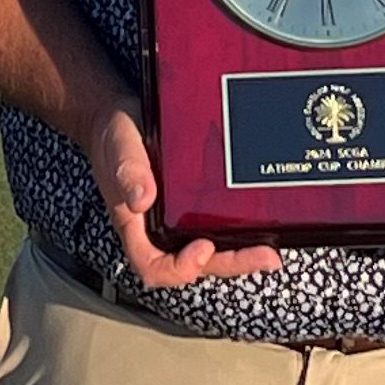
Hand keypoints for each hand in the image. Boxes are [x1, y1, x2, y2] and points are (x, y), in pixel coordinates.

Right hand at [87, 101, 280, 288]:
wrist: (121, 116)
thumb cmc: (114, 135)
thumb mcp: (119, 146)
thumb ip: (128, 171)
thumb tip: (142, 199)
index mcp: (136, 224)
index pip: (153, 265)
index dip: (179, 268)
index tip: (203, 247)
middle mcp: (158, 228)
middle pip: (194, 264)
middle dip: (230, 264)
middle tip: (263, 256)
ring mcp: (177, 218)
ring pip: (210, 250)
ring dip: (239, 254)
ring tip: (269, 250)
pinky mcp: (193, 204)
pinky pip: (215, 227)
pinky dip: (237, 232)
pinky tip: (260, 224)